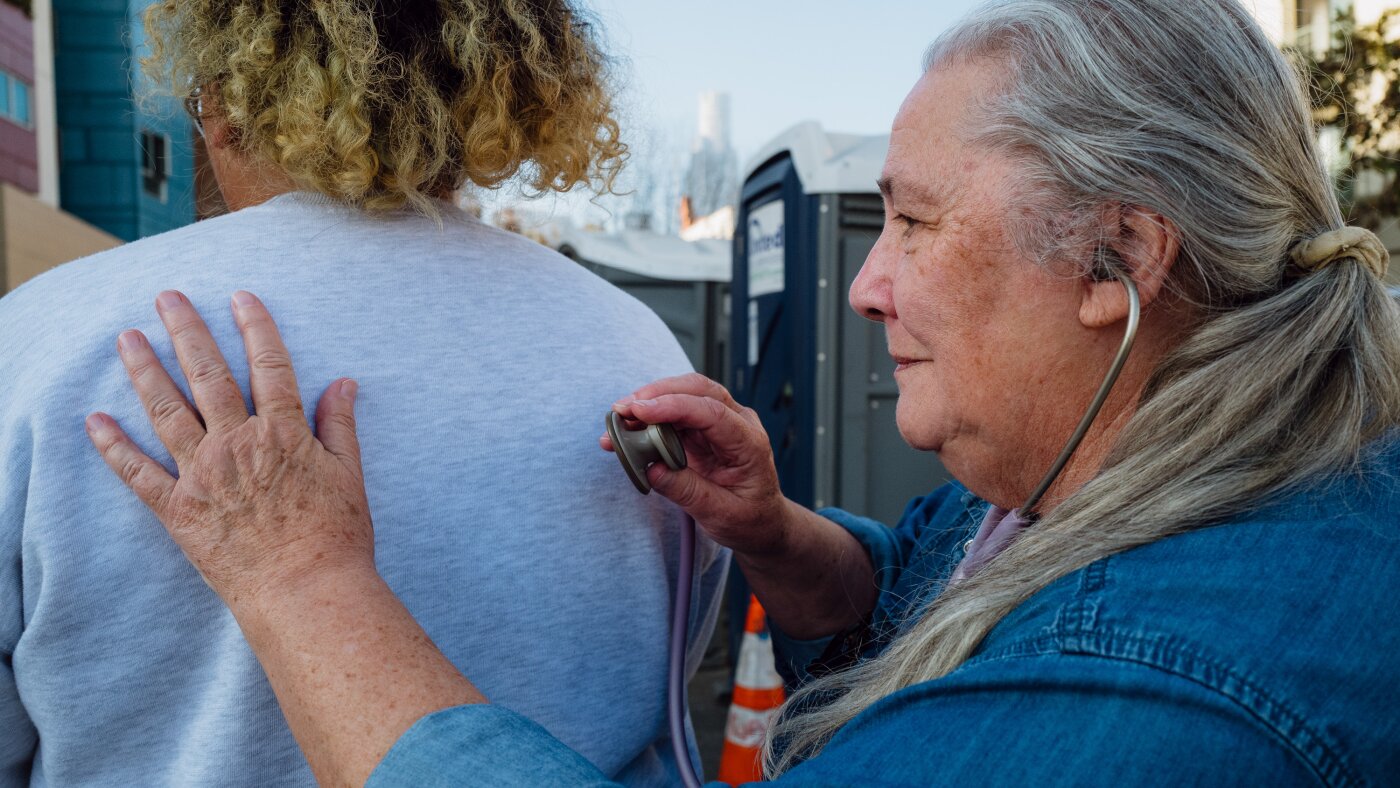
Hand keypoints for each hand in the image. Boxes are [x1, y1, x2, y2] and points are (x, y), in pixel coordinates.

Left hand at [85, 290, 373, 609]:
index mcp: (284, 432)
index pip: (268, 365)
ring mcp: (203, 475)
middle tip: (168, 298)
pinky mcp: (178, 509)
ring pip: (167, 411)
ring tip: (127, 338)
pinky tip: (95, 420)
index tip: (240, 297)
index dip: (255, 326)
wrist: (305, 591)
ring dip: (144, 370)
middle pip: (208, 375)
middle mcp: (238, 444)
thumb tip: (343, 383)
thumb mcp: (348, 474)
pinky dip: (114, 446)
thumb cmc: (336, 537)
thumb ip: (340, 426)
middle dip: (187, 331)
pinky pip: (138, 473)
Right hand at [603, 373, 793, 556]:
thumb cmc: (749, 519)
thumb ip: (688, 491)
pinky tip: (624, 429)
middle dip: (657, 394)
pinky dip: (647, 419)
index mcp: (749, 442)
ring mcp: (719, 422)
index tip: (641, 411)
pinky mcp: (701, 429)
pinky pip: (672, 414)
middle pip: (697, 390)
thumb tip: (652, 469)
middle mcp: (737, 422)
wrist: (761, 523)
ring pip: (682, 396)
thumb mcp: (721, 514)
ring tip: (616, 420)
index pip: (712, 411)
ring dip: (647, 404)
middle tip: (622, 408)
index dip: (674, 406)